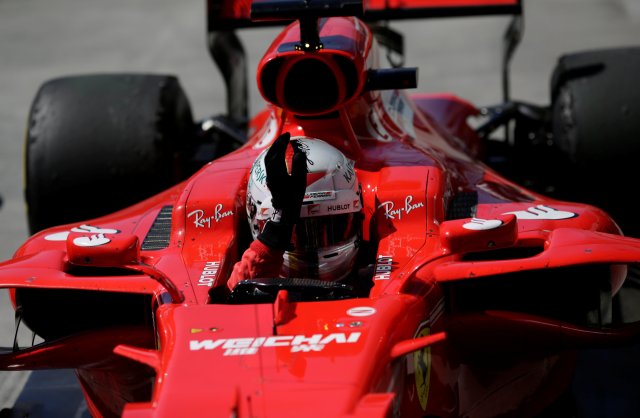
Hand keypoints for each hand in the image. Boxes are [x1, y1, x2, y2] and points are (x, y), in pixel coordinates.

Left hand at [258, 133, 306, 249]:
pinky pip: (269, 164)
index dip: (282, 143)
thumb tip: (298, 153)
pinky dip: (273, 156)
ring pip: (268, 159)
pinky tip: (278, 156)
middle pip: (270, 154)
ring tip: (281, 143)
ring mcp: (269, 177)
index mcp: (278, 172)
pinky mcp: (270, 180)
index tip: (288, 135)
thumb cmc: (293, 199)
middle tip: (285, 136)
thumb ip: (298, 167)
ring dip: (274, 149)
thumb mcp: (299, 183)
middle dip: (277, 144)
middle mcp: (271, 173)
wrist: (284, 213)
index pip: (278, 153)